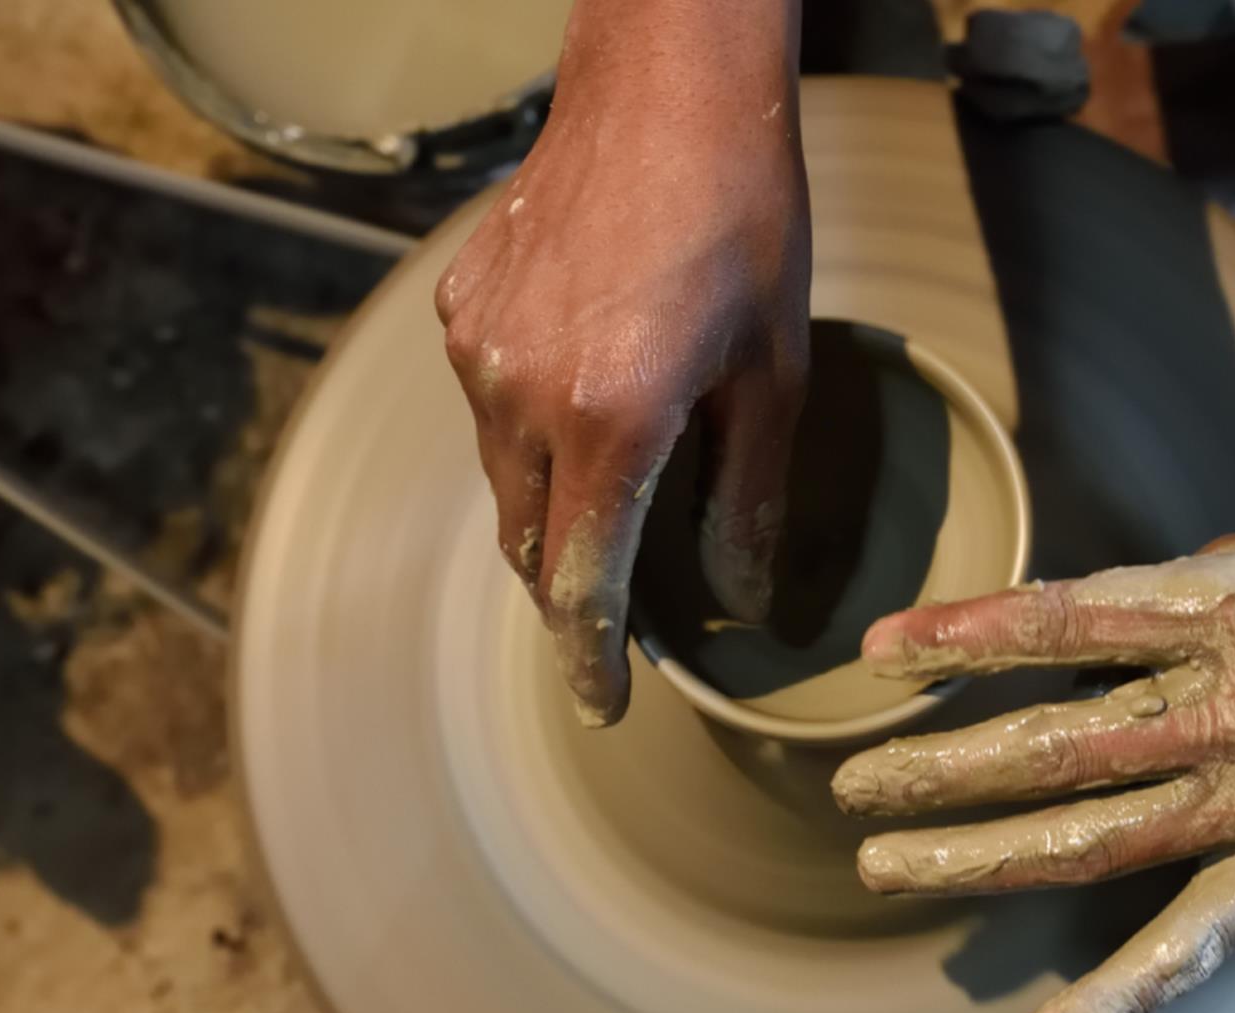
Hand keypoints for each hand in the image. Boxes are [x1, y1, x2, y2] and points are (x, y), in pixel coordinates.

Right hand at [434, 7, 808, 726]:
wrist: (665, 87)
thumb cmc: (743, 217)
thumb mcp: (774, 370)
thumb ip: (748, 498)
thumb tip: (744, 599)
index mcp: (607, 421)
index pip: (580, 586)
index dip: (591, 659)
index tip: (605, 704)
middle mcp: (520, 395)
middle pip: (529, 545)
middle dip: (571, 593)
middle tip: (618, 616)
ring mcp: (477, 350)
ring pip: (502, 482)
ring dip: (551, 514)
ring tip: (612, 500)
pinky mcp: (460, 309)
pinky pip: (485, 408)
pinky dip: (528, 436)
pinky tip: (583, 400)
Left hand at [830, 533, 1234, 1012]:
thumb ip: (1183, 587)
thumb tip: (1087, 615)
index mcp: (1227, 604)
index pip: (1063, 621)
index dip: (962, 636)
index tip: (880, 652)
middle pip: (1055, 741)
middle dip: (938, 764)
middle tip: (847, 783)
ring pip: (1094, 835)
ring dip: (978, 853)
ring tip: (884, 864)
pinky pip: (1196, 943)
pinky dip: (1120, 999)